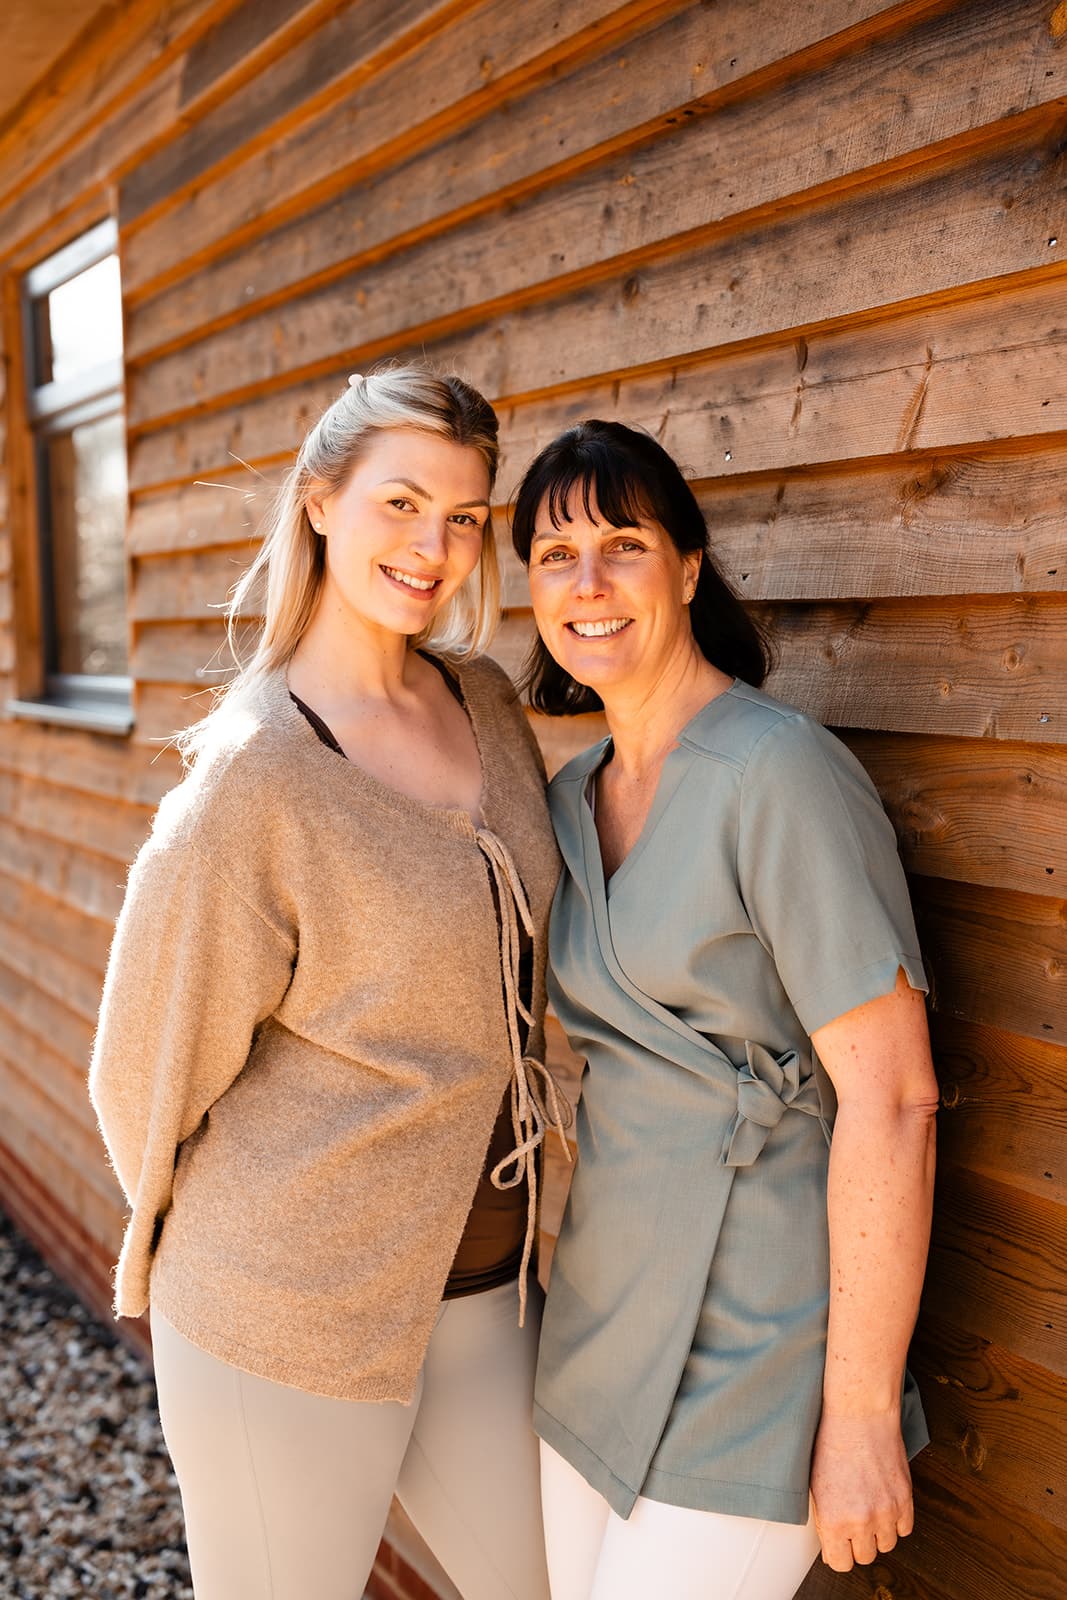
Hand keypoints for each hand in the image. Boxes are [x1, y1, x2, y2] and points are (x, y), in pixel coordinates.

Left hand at [810, 1411, 913, 1570]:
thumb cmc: (832, 1443)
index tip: (839, 1544)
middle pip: (865, 1557)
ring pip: (886, 1544)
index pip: (841, 1564)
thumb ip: (827, 1521)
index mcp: (833, 1521)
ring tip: (868, 1506)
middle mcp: (861, 1522)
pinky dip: (896, 1520)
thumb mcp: (816, 1486)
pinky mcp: (905, 1500)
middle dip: (858, 1543)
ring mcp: (886, 1512)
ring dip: (878, 1532)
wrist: (859, 1415)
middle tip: (853, 1521)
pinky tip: (884, 1501)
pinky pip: (904, 1529)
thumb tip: (834, 1546)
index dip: (839, 1553)